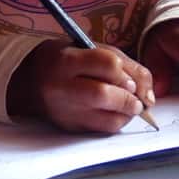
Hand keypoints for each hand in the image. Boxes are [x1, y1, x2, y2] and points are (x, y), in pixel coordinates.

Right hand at [7, 39, 154, 132]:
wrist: (30, 80)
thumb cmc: (69, 60)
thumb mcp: (93, 49)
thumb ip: (124, 65)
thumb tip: (148, 96)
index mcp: (68, 61)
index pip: (106, 64)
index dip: (125, 73)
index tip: (131, 80)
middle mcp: (62, 87)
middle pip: (103, 94)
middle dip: (129, 99)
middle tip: (138, 99)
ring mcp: (64, 111)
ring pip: (106, 119)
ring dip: (127, 114)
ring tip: (130, 106)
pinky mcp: (69, 127)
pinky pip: (101, 130)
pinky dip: (116, 122)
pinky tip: (117, 113)